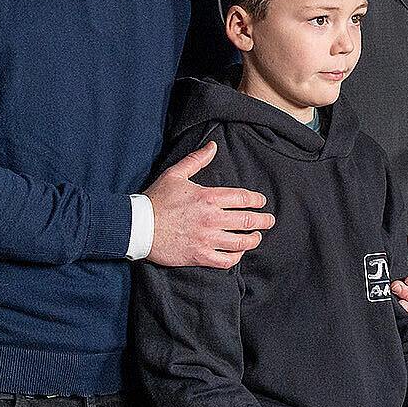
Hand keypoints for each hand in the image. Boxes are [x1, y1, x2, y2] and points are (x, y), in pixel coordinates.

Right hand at [145, 141, 274, 267]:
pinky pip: (225, 260)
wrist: (138, 226)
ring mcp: (207, 239)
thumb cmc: (156, 199)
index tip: (261, 202)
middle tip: (269, 220)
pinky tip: (239, 253)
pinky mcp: (200, 256)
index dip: (256, 200)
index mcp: (209, 197)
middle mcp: (212, 218)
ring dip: (254, 239)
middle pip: (247, 220)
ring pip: (241, 242)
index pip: (243, 198)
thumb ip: (197, 160)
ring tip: (257, 236)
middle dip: (263, 220)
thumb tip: (213, 146)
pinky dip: (236, 257)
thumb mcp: (175, 173)